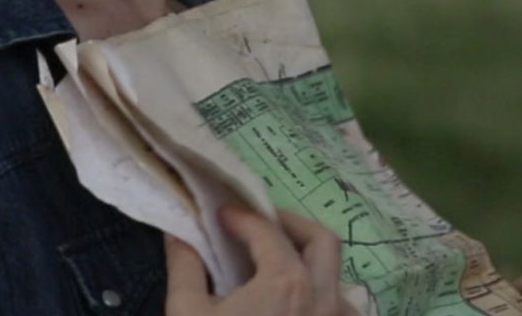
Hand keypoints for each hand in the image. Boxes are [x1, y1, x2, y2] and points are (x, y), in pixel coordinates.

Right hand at [165, 205, 354, 314]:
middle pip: (321, 241)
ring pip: (338, 279)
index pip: (267, 231)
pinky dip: (321, 300)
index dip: (242, 218)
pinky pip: (342, 314)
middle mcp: (324, 299)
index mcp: (287, 282)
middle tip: (257, 226)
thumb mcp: (187, 314)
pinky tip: (293, 310)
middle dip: (289, 225)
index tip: (221, 215)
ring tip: (275, 267)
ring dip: (310, 263)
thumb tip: (179, 233)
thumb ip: (186, 266)